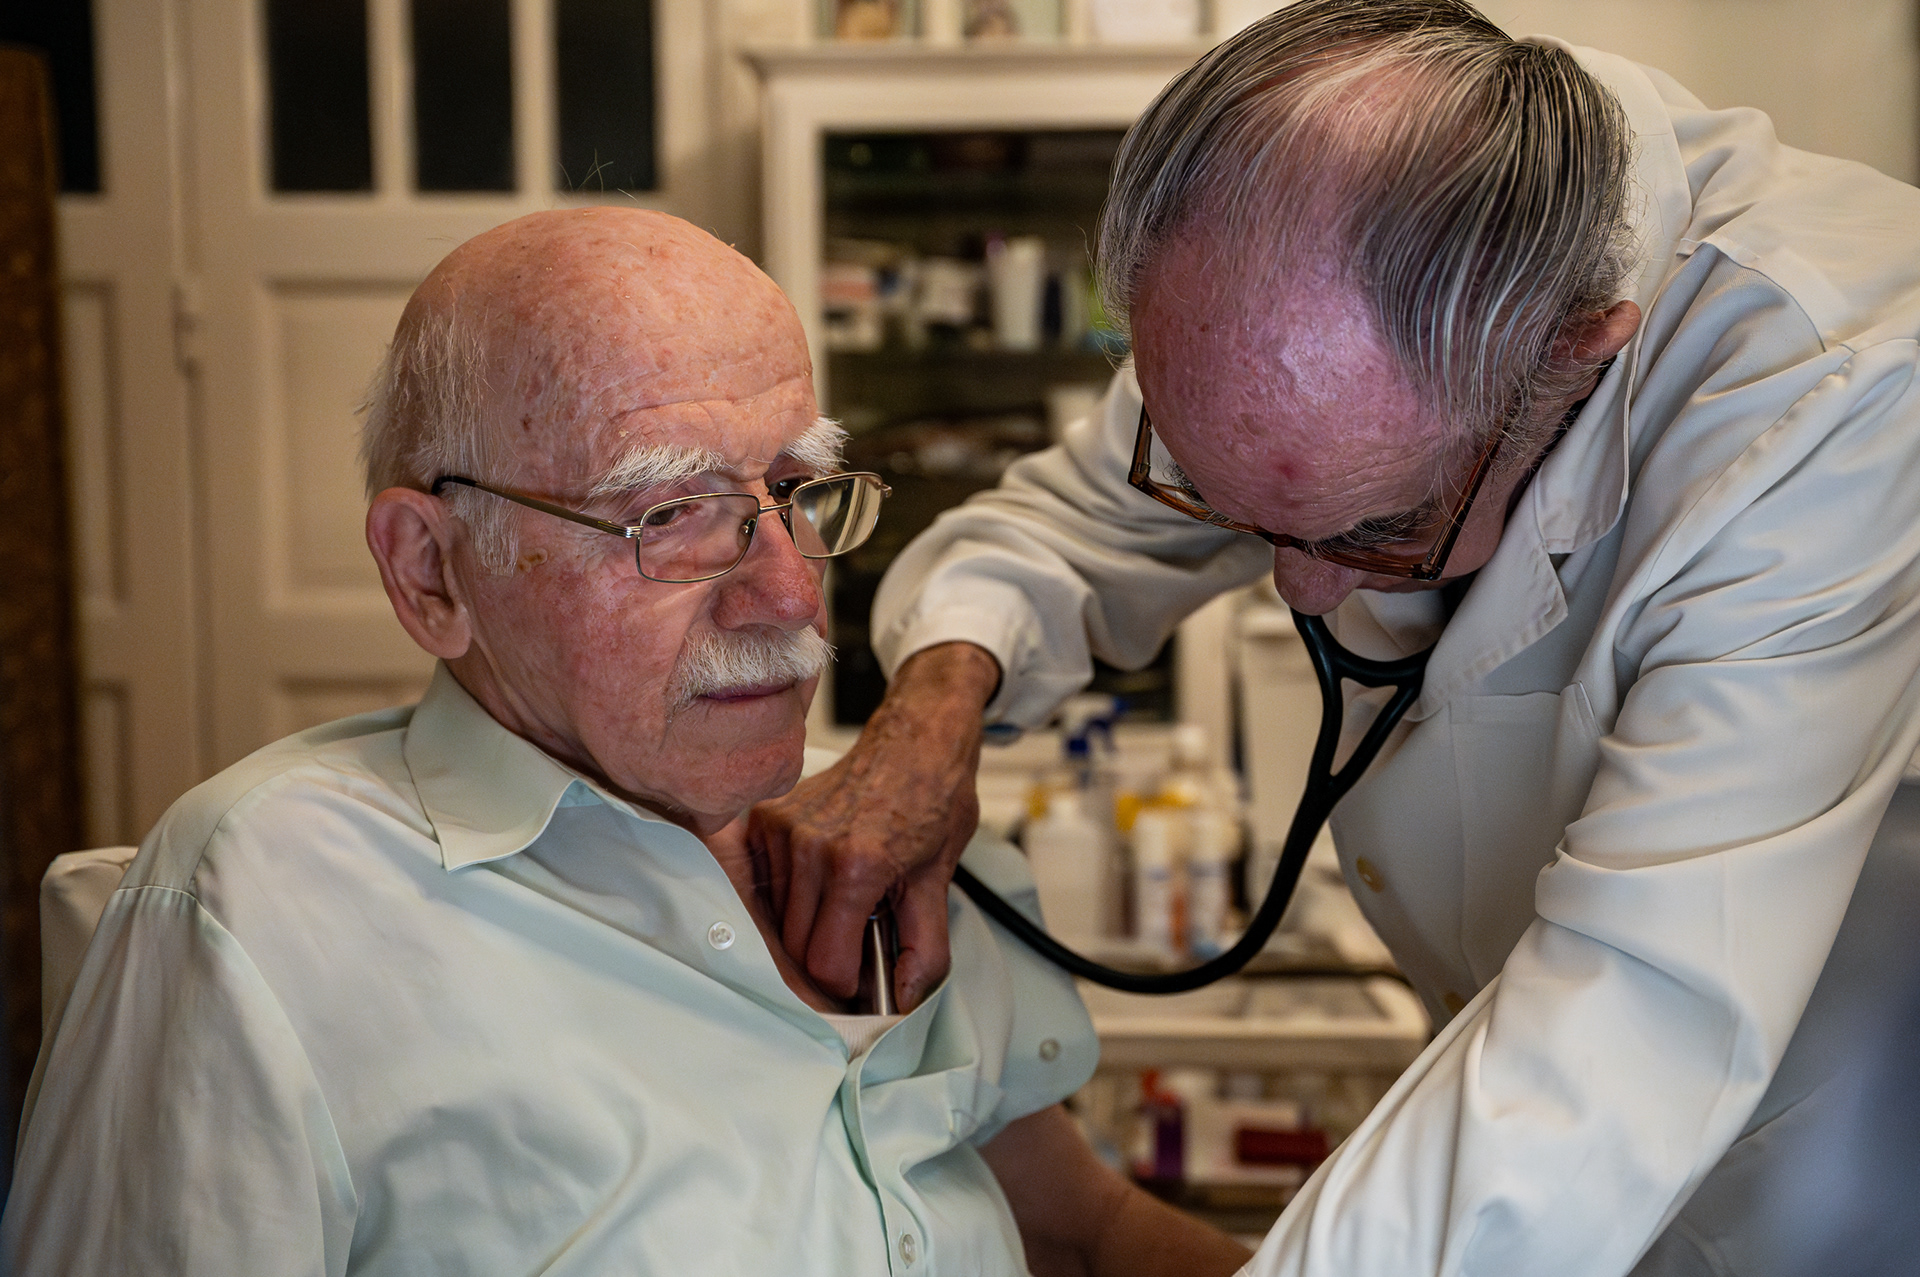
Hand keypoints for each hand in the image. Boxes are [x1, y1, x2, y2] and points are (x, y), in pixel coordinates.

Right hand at [748, 642, 1000, 1009]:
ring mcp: (782, 828)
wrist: (916, 742)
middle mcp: (810, 846)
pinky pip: (764, 884)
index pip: (824, 962)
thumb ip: (923, 948)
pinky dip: (790, 897)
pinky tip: (820, 883)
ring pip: (775, 919)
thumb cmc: (932, 802)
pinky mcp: (765, 818)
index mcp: (856, 865)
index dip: (844, 985)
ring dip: (806, 928)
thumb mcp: (938, 881)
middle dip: (825, 960)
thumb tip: (903, 1000)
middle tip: (858, 946)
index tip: (861, 982)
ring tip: (844, 904)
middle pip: (794, 947)